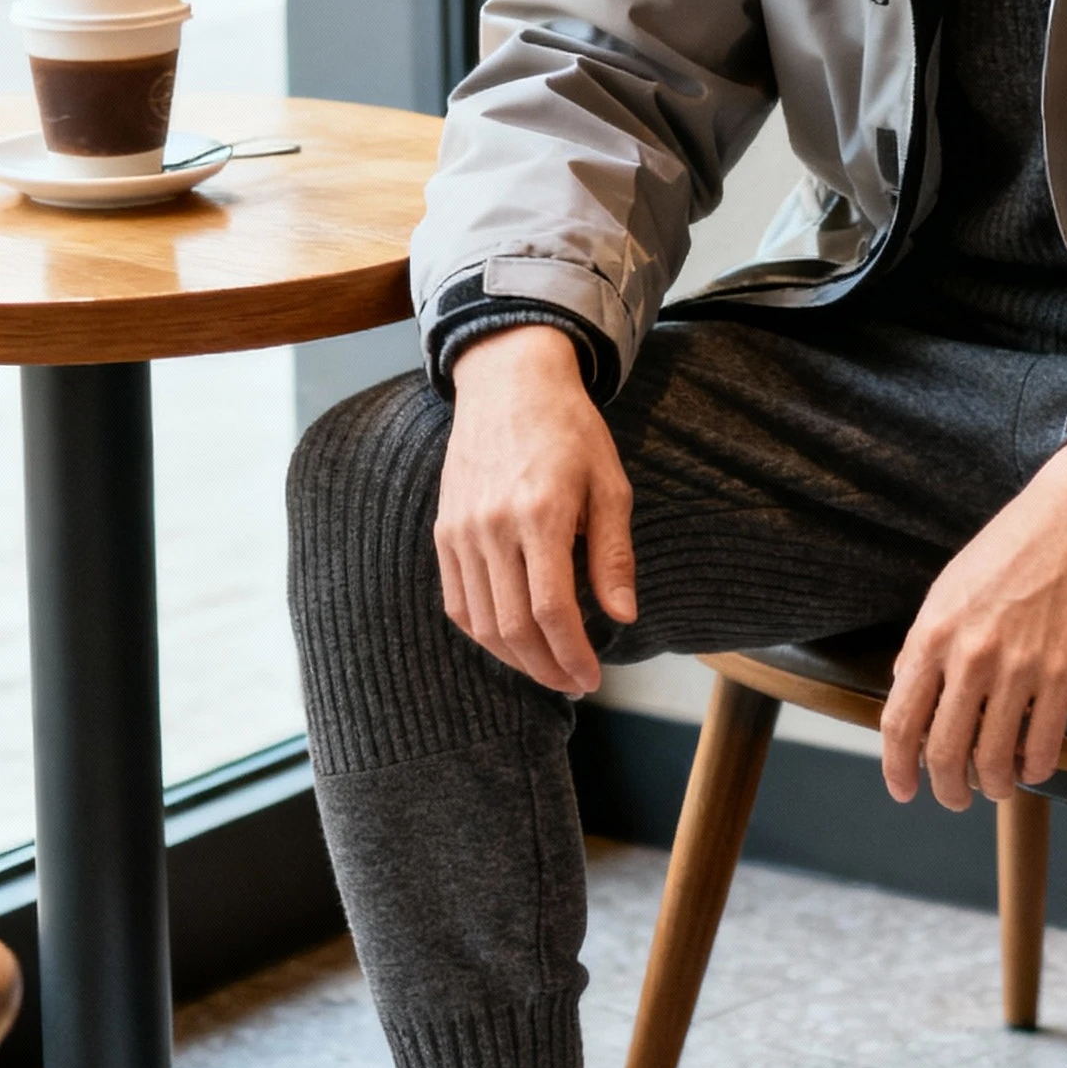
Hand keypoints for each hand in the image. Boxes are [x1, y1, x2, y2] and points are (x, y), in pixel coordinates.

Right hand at [435, 326, 635, 693]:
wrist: (508, 383)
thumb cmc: (570, 431)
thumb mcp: (610, 484)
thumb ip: (613, 554)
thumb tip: (622, 616)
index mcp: (540, 515)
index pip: (552, 610)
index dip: (572, 655)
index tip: (592, 678)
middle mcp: (493, 527)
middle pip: (513, 626)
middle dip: (546, 668)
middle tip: (574, 683)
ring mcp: (461, 531)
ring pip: (481, 623)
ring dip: (515, 659)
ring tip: (547, 669)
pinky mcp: (444, 531)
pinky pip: (457, 601)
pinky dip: (482, 633)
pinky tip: (511, 642)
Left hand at [881, 442, 1066, 810]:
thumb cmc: (1011, 546)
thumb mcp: (947, 587)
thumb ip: (924, 642)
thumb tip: (904, 686)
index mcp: (932, 634)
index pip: (898, 722)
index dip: (896, 767)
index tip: (902, 789)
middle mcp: (970, 657)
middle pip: (943, 752)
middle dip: (945, 789)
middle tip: (953, 798)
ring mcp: (1019, 668)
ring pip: (994, 759)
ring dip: (993, 786)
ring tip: (995, 786)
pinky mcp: (1065, 673)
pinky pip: (1043, 744)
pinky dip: (1035, 768)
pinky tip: (1033, 767)